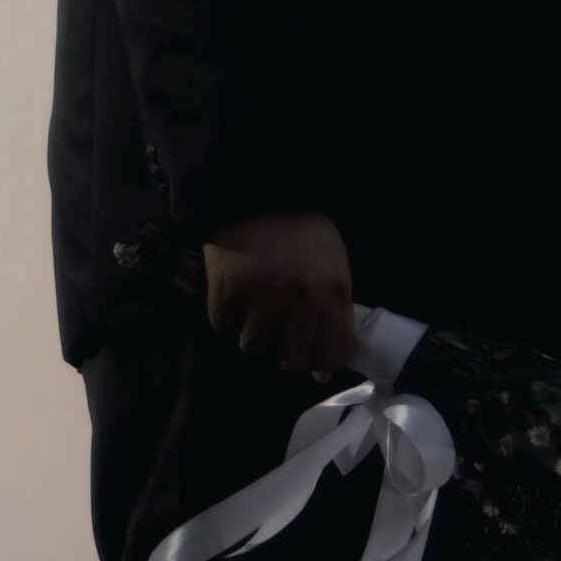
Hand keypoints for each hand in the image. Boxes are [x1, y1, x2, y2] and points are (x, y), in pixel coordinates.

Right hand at [202, 209, 353, 378]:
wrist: (258, 190)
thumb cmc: (304, 227)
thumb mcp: (334, 263)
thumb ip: (335, 312)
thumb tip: (323, 370)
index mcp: (332, 292)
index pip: (332, 355)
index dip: (324, 363)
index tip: (316, 358)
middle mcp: (299, 302)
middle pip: (293, 360)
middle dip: (290, 350)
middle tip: (284, 328)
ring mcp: (260, 299)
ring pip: (255, 348)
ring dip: (257, 333)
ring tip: (260, 304)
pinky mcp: (226, 294)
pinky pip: (224, 327)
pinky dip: (229, 315)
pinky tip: (238, 291)